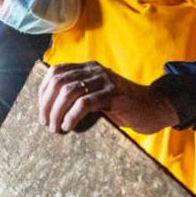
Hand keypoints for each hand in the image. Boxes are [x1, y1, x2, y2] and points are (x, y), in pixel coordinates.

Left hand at [38, 62, 177, 133]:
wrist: (153, 108)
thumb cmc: (123, 108)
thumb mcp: (97, 98)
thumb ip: (79, 97)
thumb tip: (51, 111)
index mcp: (87, 68)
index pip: (56, 72)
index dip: (43, 92)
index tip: (42, 111)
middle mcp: (94, 70)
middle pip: (59, 82)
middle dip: (47, 105)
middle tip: (46, 124)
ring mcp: (104, 80)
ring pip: (69, 92)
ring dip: (57, 112)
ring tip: (56, 128)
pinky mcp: (113, 94)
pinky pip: (85, 103)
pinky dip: (72, 116)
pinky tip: (69, 127)